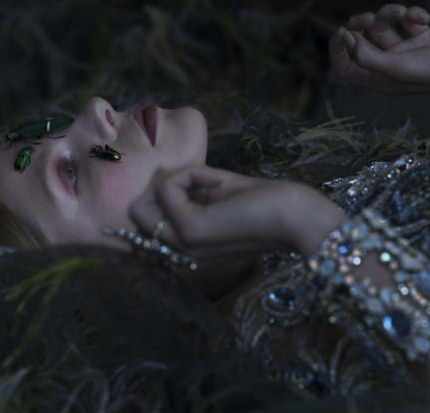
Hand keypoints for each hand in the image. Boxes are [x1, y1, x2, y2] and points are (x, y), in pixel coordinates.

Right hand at [129, 165, 346, 267]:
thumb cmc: (262, 203)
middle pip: (135, 212)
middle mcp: (176, 255)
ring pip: (142, 201)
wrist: (294, 215)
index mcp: (183, 250)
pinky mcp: (190, 230)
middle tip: (200, 182)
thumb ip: (182, 193)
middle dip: (162, 186)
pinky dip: (190, 174)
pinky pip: (166, 187)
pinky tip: (218, 182)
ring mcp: (181, 246)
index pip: (141, 223)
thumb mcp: (212, 196)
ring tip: (211, 182)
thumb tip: (157, 180)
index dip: (160, 195)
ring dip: (175, 179)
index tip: (194, 188)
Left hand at [328, 4, 429, 93]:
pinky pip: (407, 18)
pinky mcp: (425, 36)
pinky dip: (413, 13)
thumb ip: (368, 56)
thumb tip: (345, 39)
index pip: (346, 68)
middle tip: (367, 18)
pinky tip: (425, 18)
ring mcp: (409, 51)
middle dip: (361, 25)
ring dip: (391, 12)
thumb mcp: (401, 67)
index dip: (338, 50)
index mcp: (383, 81)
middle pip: (360, 42)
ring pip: (384, 25)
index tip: (342, 32)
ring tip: (405, 13)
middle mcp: (393, 66)